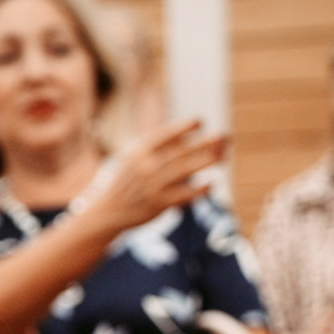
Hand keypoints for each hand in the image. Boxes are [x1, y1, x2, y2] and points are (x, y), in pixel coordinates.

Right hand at [84, 121, 229, 236]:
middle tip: (225, 136)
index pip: (165, 134)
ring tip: (223, 157)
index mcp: (139, 151)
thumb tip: (189, 140)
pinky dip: (200, 189)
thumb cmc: (126, 182)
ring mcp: (153, 185)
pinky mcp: (159, 204)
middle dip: (206, 142)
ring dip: (207, 161)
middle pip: (182, 151)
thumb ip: (157, 148)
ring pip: (186, 170)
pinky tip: (211, 184)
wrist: (108, 212)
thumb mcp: (133, 158)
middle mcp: (146, 166)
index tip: (200, 121)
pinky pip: (185, 195)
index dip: (185, 126)